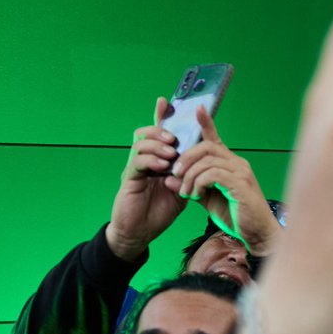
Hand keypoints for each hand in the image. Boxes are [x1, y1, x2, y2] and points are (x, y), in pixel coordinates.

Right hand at [105, 98, 186, 261]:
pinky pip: (137, 162)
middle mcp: (145, 160)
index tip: (166, 101)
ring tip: (170, 151)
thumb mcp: (181, 191)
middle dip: (160, 130)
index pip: (159, 134)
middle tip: (173, 137)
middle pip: (146, 133)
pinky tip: (162, 165)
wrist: (140, 232)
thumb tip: (203, 160)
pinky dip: (150, 160)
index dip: (161, 116)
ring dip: (157, 144)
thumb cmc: (160, 212)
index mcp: (158, 160)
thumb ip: (189, 175)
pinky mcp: (129, 179)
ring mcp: (135, 168)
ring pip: (140, 143)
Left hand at [174, 107, 281, 255]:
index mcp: (230, 164)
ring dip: (189, 175)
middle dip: (185, 158)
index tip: (197, 108)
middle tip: (174, 173)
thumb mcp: (208, 200)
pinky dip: (199, 183)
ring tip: (185, 192)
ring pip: (207, 160)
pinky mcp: (240, 184)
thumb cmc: (236, 216)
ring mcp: (241, 172)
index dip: (206, 123)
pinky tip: (197, 195)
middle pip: (206, 147)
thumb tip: (169, 179)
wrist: (257, 234)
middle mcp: (237, 163)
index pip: (216, 139)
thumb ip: (190, 187)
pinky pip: (213, 174)